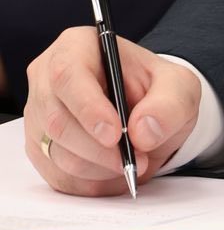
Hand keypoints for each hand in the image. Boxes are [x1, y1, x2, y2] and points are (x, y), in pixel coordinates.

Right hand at [24, 27, 202, 195]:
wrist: (148, 113)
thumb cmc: (156, 91)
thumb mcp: (178, 87)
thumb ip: (168, 104)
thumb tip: (143, 131)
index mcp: (77, 46)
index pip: (68, 75)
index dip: (88, 107)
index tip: (115, 134)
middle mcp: (48, 79)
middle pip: (58, 121)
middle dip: (100, 149)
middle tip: (137, 159)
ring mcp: (39, 117)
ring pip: (57, 154)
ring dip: (99, 168)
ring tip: (132, 162)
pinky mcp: (41, 150)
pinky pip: (58, 177)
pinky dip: (90, 182)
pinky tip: (114, 171)